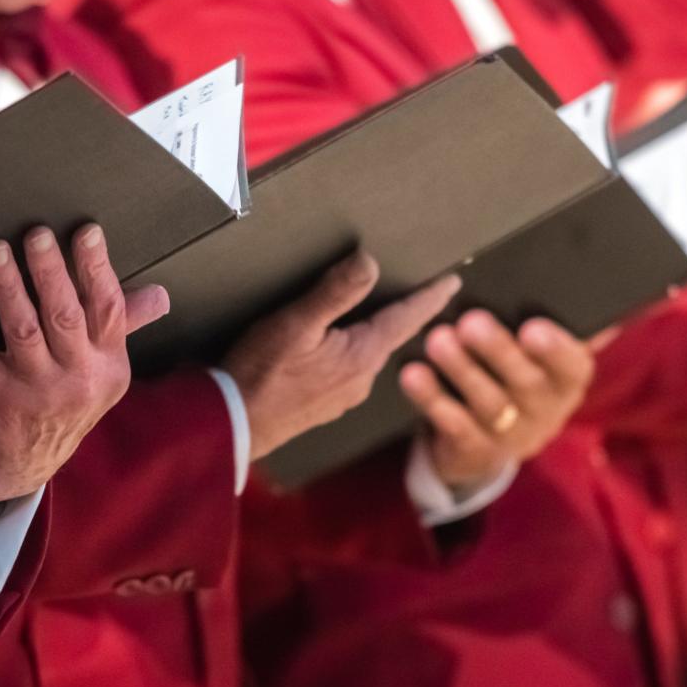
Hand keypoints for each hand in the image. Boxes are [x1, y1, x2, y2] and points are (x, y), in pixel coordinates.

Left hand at [0, 224, 169, 507]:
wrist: (26, 463)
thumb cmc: (66, 401)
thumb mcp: (102, 372)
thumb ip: (124, 327)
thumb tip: (160, 296)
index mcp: (108, 364)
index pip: (108, 310)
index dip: (97, 268)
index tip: (86, 232)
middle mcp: (77, 378)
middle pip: (64, 317)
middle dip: (50, 272)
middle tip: (36, 234)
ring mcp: (36, 390)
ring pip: (21, 330)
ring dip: (7, 288)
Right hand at [223, 251, 461, 460]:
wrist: (233, 425)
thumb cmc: (260, 374)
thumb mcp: (296, 323)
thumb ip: (335, 292)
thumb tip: (369, 261)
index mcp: (363, 356)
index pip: (407, 319)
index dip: (430, 297)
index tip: (453, 281)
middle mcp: (361, 380)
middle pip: (390, 336)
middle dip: (403, 314)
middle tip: (418, 290)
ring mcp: (343, 397)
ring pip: (368, 354)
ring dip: (373, 333)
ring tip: (374, 312)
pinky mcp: (324, 405)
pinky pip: (348, 369)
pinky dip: (350, 350)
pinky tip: (334, 345)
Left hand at [400, 311, 593, 489]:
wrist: (488, 443)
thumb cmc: (515, 376)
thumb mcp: (541, 357)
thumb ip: (552, 321)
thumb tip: (575, 287)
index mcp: (567, 379)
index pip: (572, 364)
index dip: (555, 348)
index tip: (532, 327)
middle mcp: (546, 410)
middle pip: (526, 382)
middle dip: (498, 351)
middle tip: (471, 322)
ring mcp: (510, 435)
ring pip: (489, 404)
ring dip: (462, 370)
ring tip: (437, 340)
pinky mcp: (474, 451)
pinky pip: (454, 425)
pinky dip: (432, 399)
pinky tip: (413, 375)